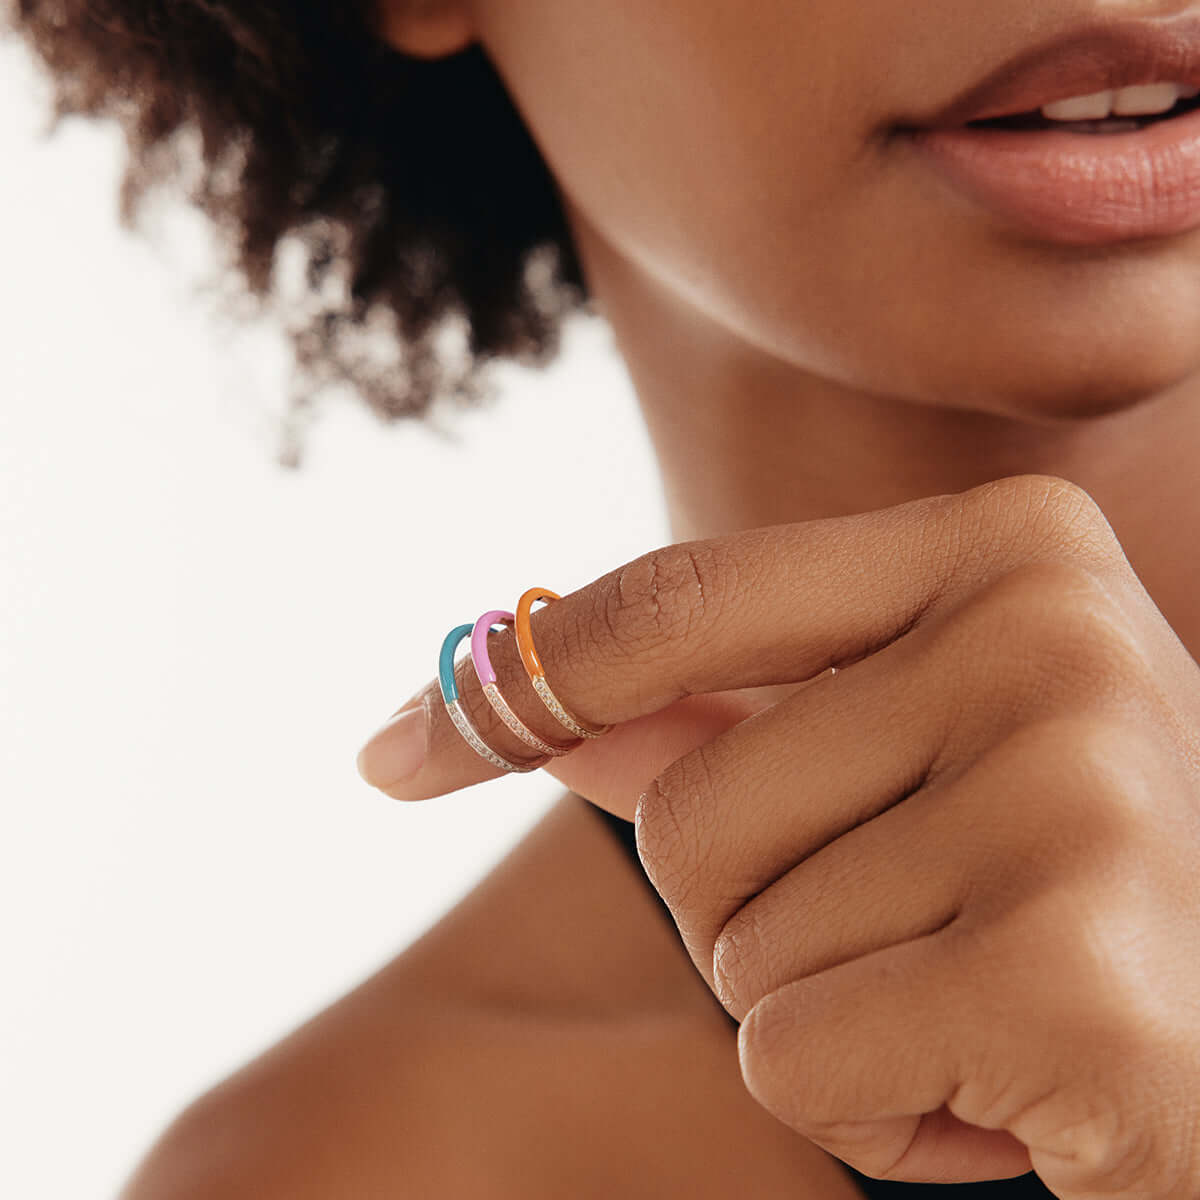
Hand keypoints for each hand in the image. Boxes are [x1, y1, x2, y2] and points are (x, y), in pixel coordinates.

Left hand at [357, 474, 1199, 1196]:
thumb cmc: (1073, 875)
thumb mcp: (908, 750)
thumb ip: (714, 709)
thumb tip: (502, 678)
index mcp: (1004, 548)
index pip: (676, 604)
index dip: (513, 686)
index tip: (395, 752)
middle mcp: (1049, 636)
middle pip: (688, 811)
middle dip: (759, 912)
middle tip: (923, 928)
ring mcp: (1076, 793)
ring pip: (738, 944)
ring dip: (826, 1008)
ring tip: (981, 992)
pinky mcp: (1076, 972)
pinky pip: (797, 1057)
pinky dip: (865, 1107)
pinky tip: (1006, 1084)